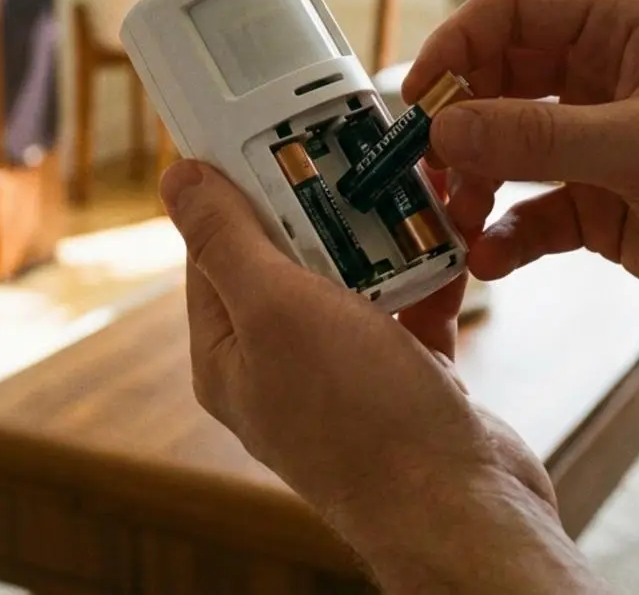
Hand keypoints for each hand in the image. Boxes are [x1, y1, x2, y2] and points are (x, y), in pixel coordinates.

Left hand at [160, 160, 596, 592]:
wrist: (462, 505)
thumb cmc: (361, 420)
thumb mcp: (277, 310)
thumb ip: (228, 241)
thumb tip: (176, 179)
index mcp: (228, 356)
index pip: (213, 252)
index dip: (238, 191)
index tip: (272, 133)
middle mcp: (279, 367)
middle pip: (288, 259)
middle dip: (320, 207)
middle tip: (352, 153)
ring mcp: (345, 377)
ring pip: (355, 280)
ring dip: (383, 237)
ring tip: (410, 190)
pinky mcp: (405, 380)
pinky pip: (411, 308)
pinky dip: (430, 277)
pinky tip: (451, 246)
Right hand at [404, 0, 638, 339]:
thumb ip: (535, 140)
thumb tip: (443, 133)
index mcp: (624, 24)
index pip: (513, 11)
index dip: (457, 46)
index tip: (417, 99)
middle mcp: (604, 74)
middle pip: (496, 81)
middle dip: (458, 125)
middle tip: (424, 170)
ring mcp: (599, 141)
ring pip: (505, 149)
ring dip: (474, 185)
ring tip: (457, 221)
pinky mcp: (600, 203)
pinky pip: (530, 211)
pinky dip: (505, 234)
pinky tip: (492, 258)